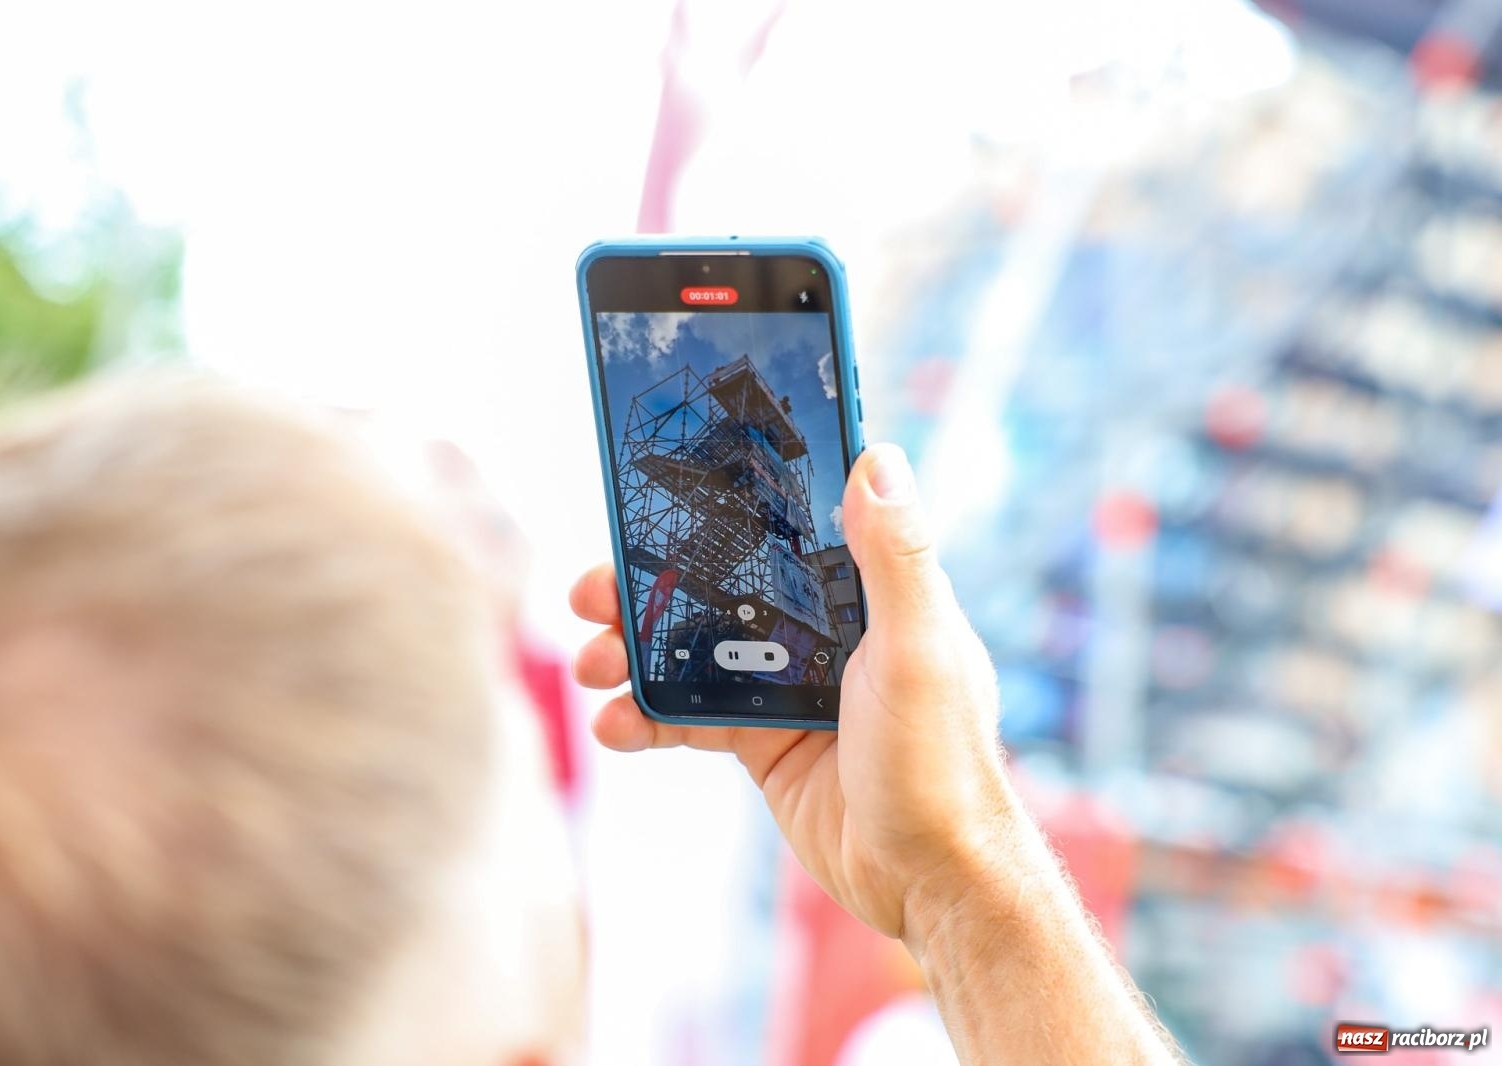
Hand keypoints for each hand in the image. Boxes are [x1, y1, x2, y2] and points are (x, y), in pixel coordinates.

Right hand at [570, 444, 1012, 942]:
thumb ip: (896, 558)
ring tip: (590, 664)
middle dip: (650, 584)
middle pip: (723, 585)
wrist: (928, 884)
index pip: (787, 528)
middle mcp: (828, 631)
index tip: (664, 490)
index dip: (724, 507)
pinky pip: (692, 716)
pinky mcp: (766, 742)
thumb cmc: (942, 764)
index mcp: (870, 594)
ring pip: (695, 648)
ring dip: (634, 650)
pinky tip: (614, 726)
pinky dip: (646, 717)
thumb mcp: (920, 651)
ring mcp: (792, 687)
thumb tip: (880, 457)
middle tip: (592, 592)